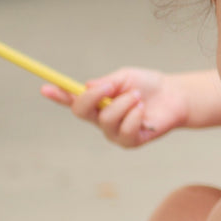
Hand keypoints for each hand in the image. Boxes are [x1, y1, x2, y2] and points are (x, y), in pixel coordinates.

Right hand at [40, 67, 189, 147]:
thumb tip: (88, 87)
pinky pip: (124, 131)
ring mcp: (114, 132)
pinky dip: (134, 117)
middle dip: (93, 97)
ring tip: (138, 97)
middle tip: (109, 87)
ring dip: (123, 104)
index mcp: (96, 101)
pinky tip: (143, 111)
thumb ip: (107, 83)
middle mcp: (101, 118)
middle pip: (80, 112)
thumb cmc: (148, 86)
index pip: (72, 99)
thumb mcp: (125, 77)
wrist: (175, 97)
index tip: (45, 88)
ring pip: (106, 120)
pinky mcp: (130, 142)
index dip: (57, 95)